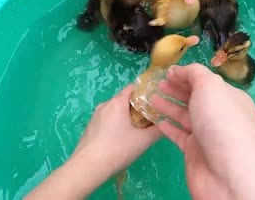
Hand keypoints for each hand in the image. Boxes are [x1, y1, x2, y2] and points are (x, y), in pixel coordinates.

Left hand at [26, 85, 161, 199]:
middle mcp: (105, 105)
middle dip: (138, 108)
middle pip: (124, 100)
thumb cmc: (118, 150)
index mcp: (117, 103)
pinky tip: (120, 139)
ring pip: (115, 111)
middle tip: (149, 120)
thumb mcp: (144, 140)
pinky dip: (116, 125)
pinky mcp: (90, 127)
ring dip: (126, 117)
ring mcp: (95, 116)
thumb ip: (158, 130)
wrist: (88, 167)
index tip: (155, 104)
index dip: (146, 93)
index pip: (133, 87)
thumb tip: (167, 123)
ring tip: (136, 131)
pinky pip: (107, 120)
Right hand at [151, 63, 254, 199]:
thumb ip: (194, 74)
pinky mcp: (195, 153)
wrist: (229, 173)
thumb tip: (179, 70)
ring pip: (185, 117)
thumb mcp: (210, 86)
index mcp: (228, 97)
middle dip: (176, 90)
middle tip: (156, 84)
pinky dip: (169, 128)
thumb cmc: (222, 122)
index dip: (186, 75)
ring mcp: (207, 135)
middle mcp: (219, 115)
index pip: (206, 82)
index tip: (166, 72)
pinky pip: (180, 136)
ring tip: (150, 99)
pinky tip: (157, 121)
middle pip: (195, 99)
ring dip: (168, 106)